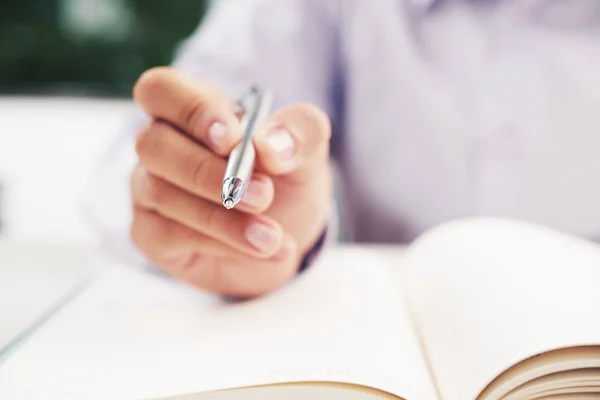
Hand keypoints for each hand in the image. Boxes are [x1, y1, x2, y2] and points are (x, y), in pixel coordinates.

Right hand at [130, 67, 332, 297]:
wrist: (284, 236)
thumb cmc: (285, 180)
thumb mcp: (307, 151)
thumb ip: (298, 133)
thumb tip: (269, 146)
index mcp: (194, 109)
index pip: (160, 89)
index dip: (192, 110)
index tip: (234, 139)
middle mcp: (162, 144)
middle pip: (152, 143)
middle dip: (210, 173)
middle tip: (264, 195)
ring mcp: (149, 188)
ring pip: (162, 193)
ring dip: (223, 218)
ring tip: (273, 236)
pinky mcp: (151, 233)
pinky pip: (167, 235)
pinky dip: (221, 244)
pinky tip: (262, 250)